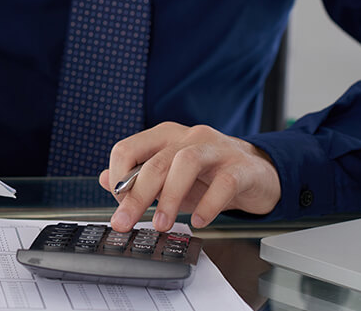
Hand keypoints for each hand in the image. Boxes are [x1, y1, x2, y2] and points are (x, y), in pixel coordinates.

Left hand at [98, 122, 280, 231]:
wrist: (258, 174)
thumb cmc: (208, 176)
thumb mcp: (168, 177)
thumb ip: (137, 177)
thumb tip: (103, 179)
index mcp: (164, 137)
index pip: (128, 149)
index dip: (117, 178)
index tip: (118, 205)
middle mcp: (189, 137)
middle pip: (155, 161)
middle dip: (137, 195)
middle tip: (126, 222)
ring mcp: (217, 149)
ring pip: (187, 163)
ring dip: (170, 197)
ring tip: (162, 224)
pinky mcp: (242, 167)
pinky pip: (224, 183)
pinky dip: (209, 204)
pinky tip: (199, 221)